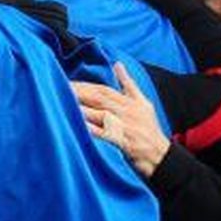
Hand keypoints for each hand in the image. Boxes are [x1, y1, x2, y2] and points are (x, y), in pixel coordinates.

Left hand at [74, 63, 170, 177]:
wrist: (162, 156)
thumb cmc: (149, 129)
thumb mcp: (143, 103)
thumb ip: (128, 84)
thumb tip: (117, 64)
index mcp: (129, 102)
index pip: (103, 90)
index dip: (84, 85)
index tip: (66, 82)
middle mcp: (127, 112)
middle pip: (99, 99)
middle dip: (79, 93)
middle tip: (58, 89)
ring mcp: (126, 127)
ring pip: (101, 114)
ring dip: (82, 109)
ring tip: (63, 103)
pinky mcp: (125, 143)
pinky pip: (106, 135)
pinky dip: (92, 130)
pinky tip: (78, 126)